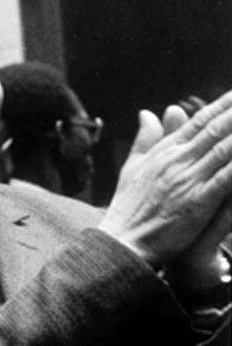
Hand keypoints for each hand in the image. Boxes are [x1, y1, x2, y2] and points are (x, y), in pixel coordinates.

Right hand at [97, 91, 231, 265]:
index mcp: (164, 151)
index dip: (221, 106)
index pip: (198, 122)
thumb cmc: (129, 207)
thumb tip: (148, 112)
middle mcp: (178, 160)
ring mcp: (189, 179)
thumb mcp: (133, 167)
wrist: (123, 240)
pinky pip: (228, 177)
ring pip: (225, 148)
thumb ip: (145, 139)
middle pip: (215, 129)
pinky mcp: (200, 199)